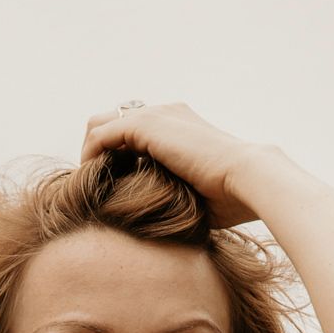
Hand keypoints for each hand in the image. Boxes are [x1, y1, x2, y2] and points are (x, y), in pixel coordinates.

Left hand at [79, 100, 269, 229]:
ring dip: (91, 152)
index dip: (116, 153)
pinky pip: (101, 134)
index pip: (135, 129)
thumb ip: (172, 192)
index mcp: (180, 125)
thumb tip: (158, 218)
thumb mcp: (195, 193)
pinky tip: (90, 179)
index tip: (109, 183)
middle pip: (112, 120)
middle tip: (93, 182)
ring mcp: (156, 114)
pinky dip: (91, 155)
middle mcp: (166, 113)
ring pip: (102, 123)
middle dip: (99, 149)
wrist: (246, 179)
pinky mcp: (146, 124)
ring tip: (86, 182)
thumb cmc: (230, 198)